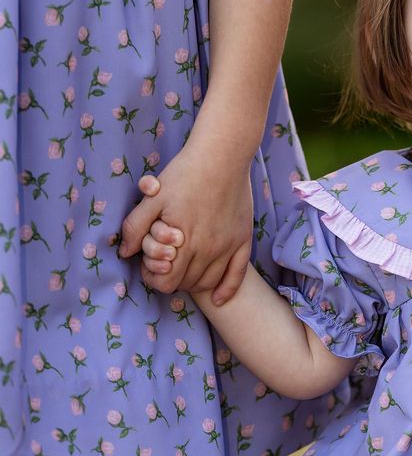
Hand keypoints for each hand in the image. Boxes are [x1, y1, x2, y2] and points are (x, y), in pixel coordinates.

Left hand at [120, 135, 254, 305]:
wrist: (222, 157)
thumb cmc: (184, 174)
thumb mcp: (152, 198)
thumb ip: (136, 227)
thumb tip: (125, 252)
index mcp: (184, 242)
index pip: (167, 282)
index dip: (154, 280)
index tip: (151, 269)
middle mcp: (208, 250)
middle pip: (187, 284)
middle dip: (173, 280)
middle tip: (166, 266)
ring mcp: (228, 247)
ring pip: (209, 282)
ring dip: (194, 283)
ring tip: (185, 271)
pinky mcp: (243, 241)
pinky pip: (237, 276)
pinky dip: (226, 291)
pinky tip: (218, 299)